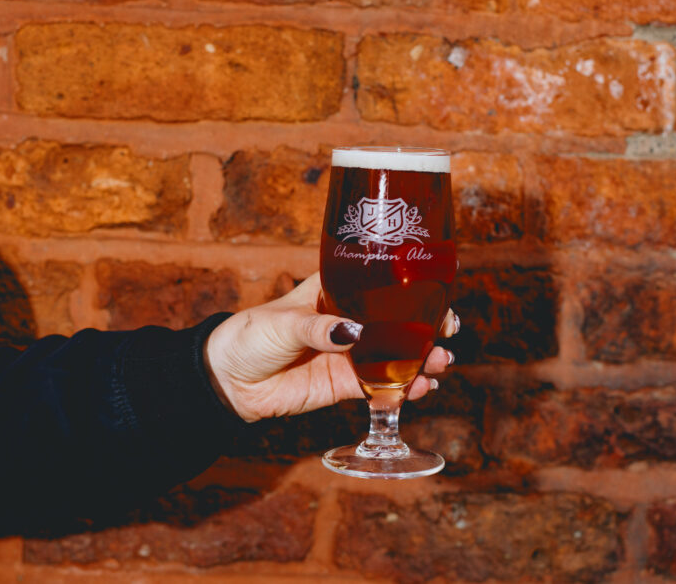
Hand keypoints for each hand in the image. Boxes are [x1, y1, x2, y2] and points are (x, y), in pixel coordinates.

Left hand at [203, 273, 458, 422]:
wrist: (227, 381)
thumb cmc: (248, 336)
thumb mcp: (282, 324)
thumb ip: (319, 328)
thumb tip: (353, 333)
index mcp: (336, 291)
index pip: (381, 286)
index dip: (413, 291)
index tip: (439, 298)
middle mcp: (349, 320)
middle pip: (398, 322)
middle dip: (428, 328)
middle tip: (447, 336)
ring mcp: (350, 353)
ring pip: (396, 355)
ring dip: (421, 360)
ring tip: (438, 366)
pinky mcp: (345, 384)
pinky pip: (381, 385)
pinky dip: (403, 388)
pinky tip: (419, 389)